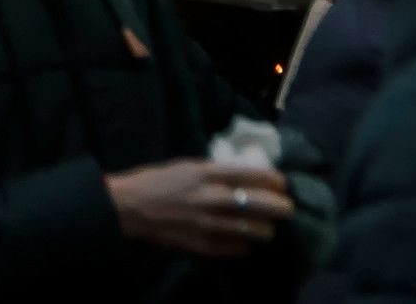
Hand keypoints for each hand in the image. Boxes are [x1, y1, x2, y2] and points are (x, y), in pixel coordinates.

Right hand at [108, 162, 292, 259]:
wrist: (129, 208)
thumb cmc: (158, 181)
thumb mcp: (188, 166)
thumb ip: (217, 172)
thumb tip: (246, 177)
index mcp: (209, 174)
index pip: (258, 176)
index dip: (277, 181)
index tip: (282, 184)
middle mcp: (214, 199)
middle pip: (266, 205)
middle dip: (283, 207)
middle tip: (285, 208)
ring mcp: (211, 225)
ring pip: (258, 231)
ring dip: (267, 228)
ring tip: (266, 227)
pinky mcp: (206, 246)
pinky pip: (240, 248)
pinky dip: (245, 243)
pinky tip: (242, 239)